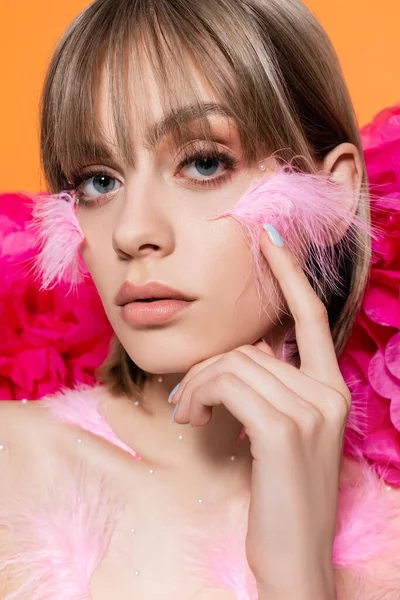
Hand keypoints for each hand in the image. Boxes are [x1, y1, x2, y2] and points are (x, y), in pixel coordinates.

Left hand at [169, 223, 349, 598]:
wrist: (295, 558)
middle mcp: (327, 394)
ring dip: (197, 386)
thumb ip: (274, 390)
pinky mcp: (283, 430)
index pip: (310, 318)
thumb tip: (243, 358)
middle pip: (249, 348)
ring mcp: (310, 411)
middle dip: (208, 369)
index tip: (268, 240)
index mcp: (331, 391)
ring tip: (188, 414)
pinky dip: (199, 396)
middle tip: (187, 399)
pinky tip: (193, 420)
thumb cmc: (283, 496)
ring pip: (232, 364)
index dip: (289, 275)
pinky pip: (226, 384)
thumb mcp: (285, 435)